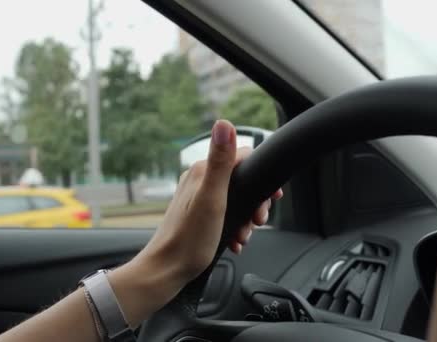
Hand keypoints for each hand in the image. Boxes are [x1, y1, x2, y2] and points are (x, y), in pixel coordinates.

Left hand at [108, 120, 281, 326]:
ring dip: (246, 218)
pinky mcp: (197, 214)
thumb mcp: (212, 199)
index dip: (260, 176)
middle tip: (256, 222)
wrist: (167, 270)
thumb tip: (223, 123)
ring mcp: (197, 197)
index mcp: (202, 171)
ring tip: (243, 236)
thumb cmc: (189, 240)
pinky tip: (234, 241)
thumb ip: (220, 162)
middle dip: (255, 202)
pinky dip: (234, 227)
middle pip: (241, 180)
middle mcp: (199, 180)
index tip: (270, 197)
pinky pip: (226, 214)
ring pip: (236, 199)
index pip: (242, 157)